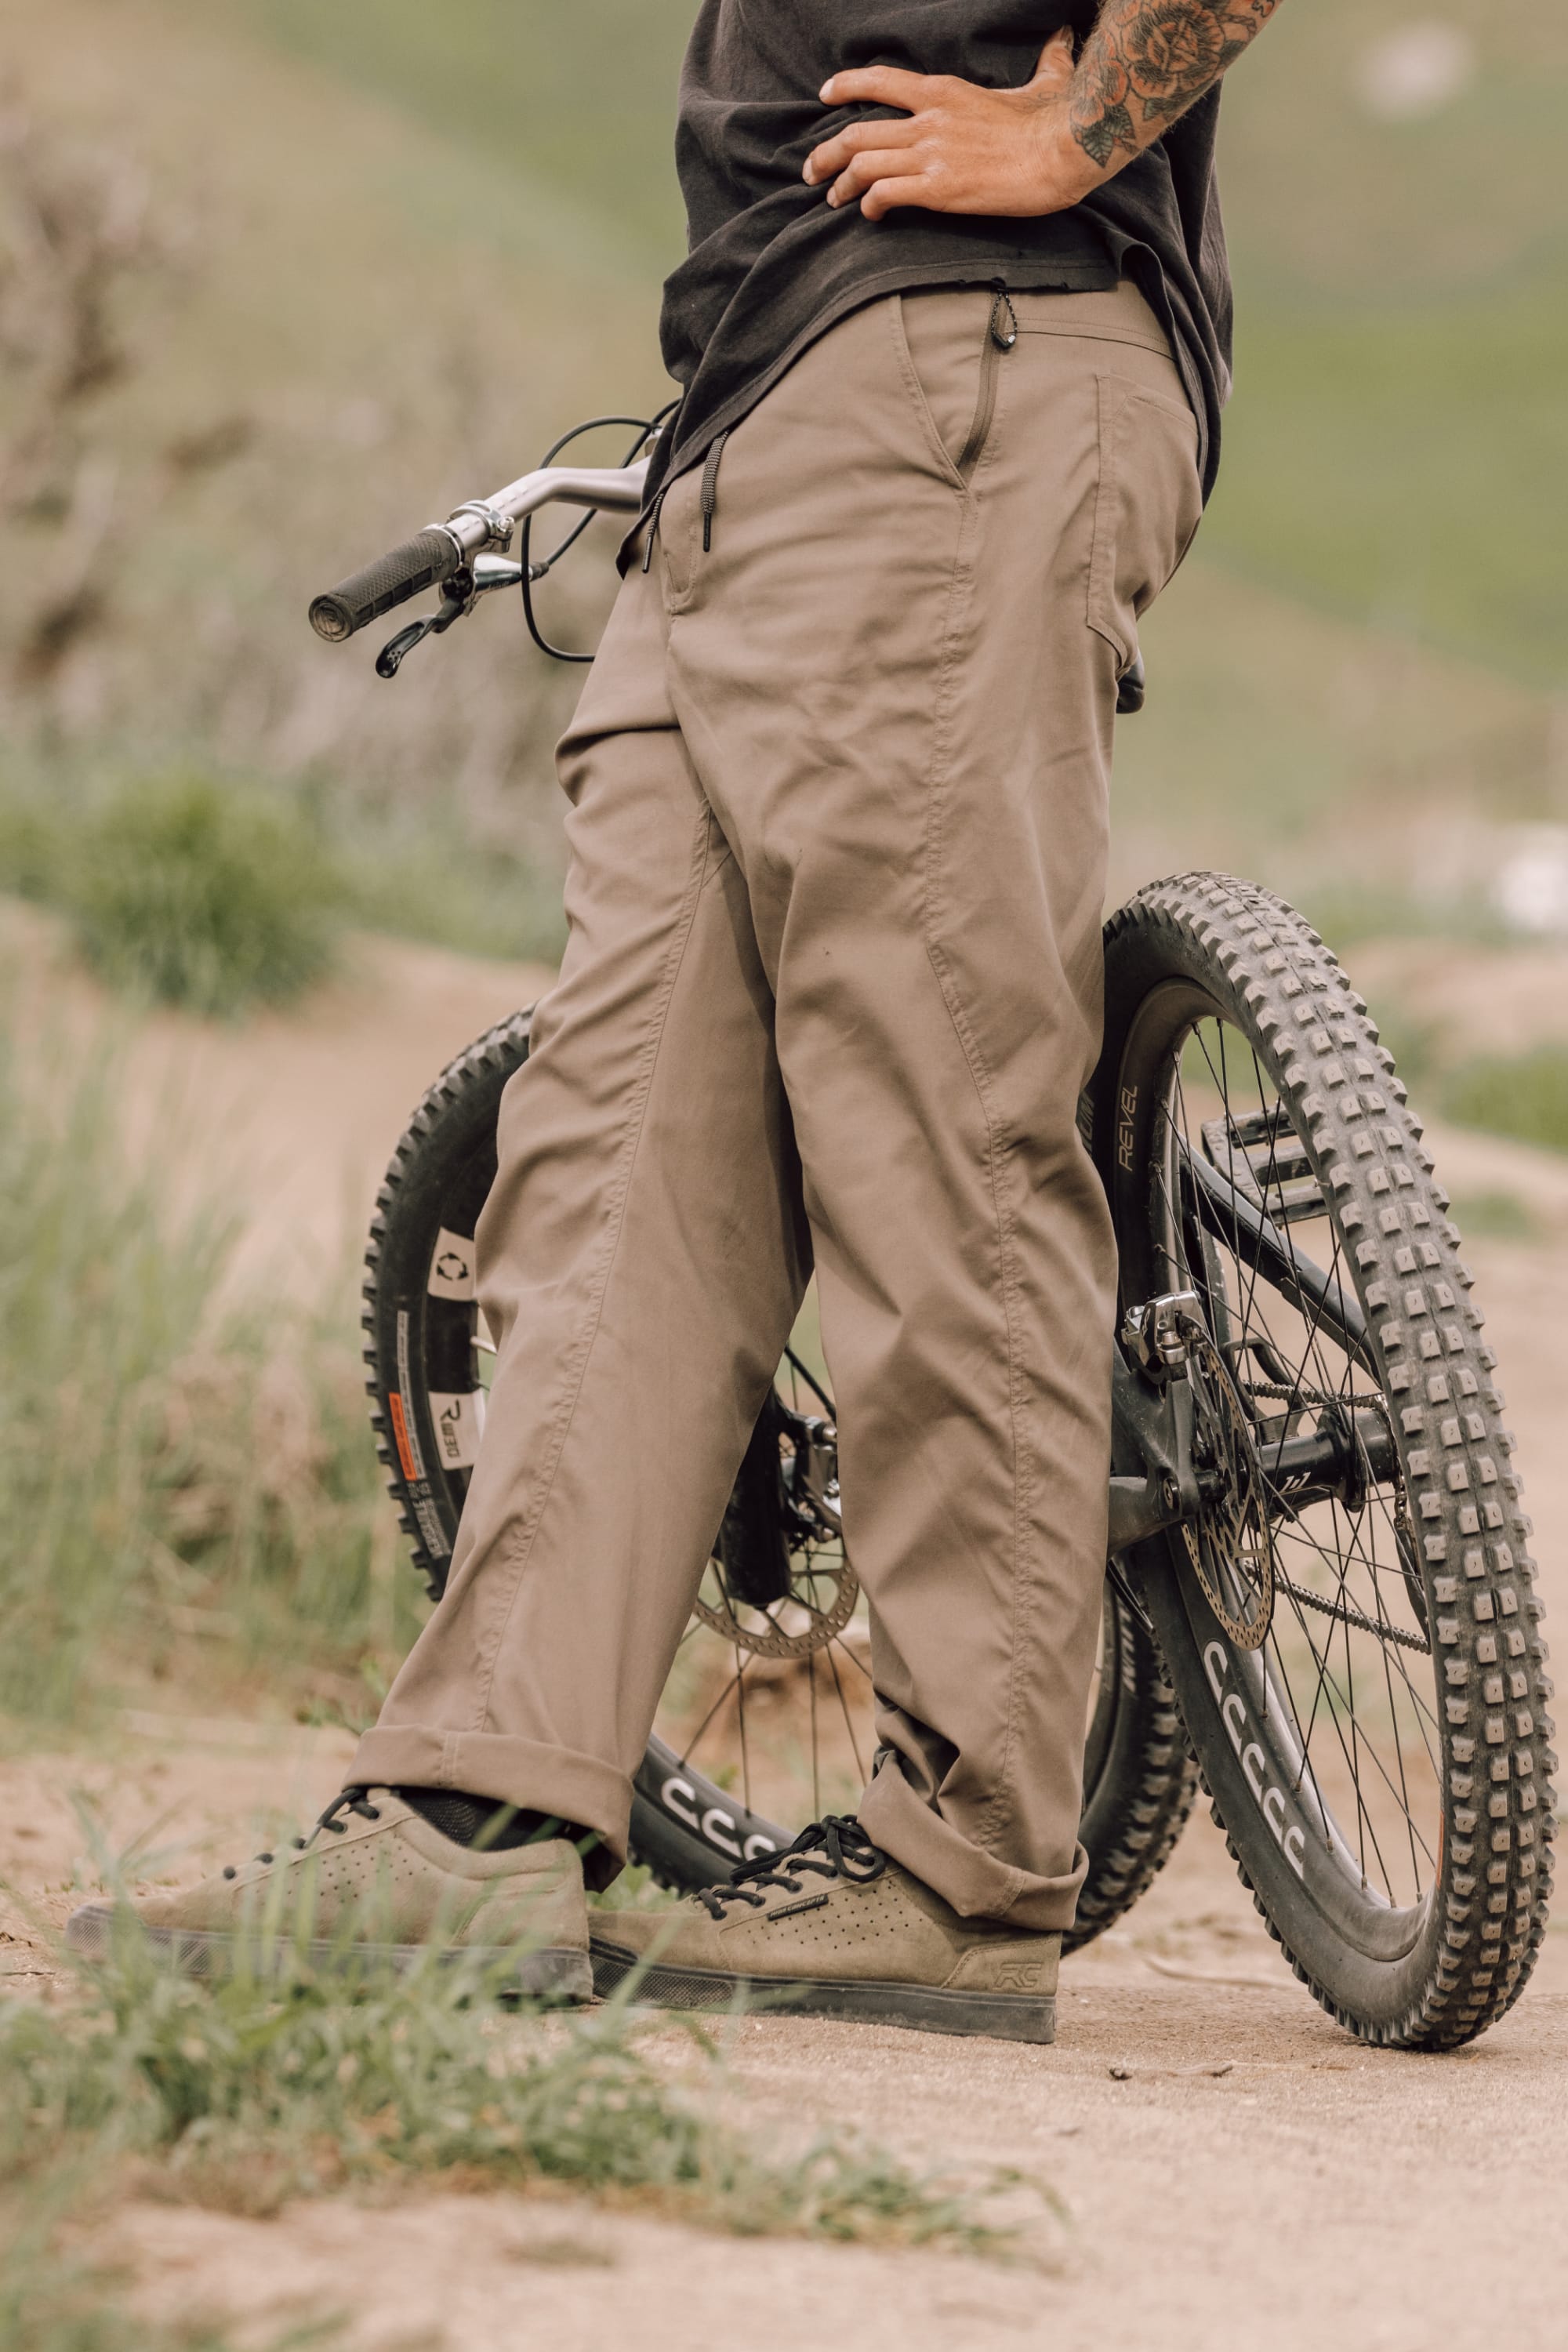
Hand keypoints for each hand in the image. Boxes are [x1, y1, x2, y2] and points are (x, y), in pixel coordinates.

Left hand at [803, 31, 1107, 222]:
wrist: (1063, 150)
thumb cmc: (1055, 119)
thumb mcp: (1047, 78)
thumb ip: (1047, 59)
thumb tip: (1060, 38)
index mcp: (944, 91)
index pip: (880, 81)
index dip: (846, 87)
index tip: (825, 96)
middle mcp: (928, 121)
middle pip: (856, 133)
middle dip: (826, 154)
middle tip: (813, 171)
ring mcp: (930, 155)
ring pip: (862, 166)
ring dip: (840, 185)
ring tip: (833, 199)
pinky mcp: (938, 190)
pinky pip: (884, 195)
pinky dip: (869, 207)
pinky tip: (871, 216)